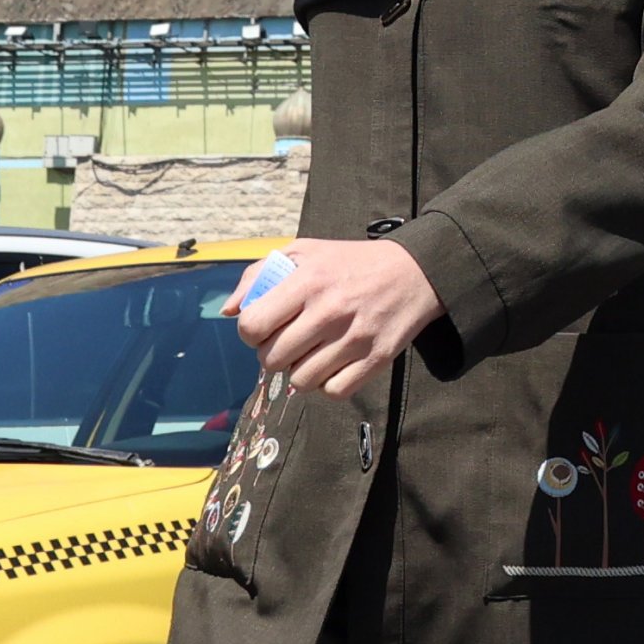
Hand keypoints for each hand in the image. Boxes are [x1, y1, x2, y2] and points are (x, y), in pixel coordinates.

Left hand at [234, 238, 445, 399]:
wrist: (415, 271)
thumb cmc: (350, 262)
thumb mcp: (305, 251)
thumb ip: (259, 275)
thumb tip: (229, 312)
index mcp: (308, 280)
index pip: (252, 325)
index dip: (250, 332)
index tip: (263, 328)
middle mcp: (329, 311)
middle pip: (272, 359)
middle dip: (272, 354)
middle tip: (288, 342)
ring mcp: (354, 338)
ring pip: (300, 381)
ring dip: (299, 372)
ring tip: (310, 353)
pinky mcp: (376, 359)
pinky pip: (333, 392)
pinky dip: (327, 384)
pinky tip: (332, 365)